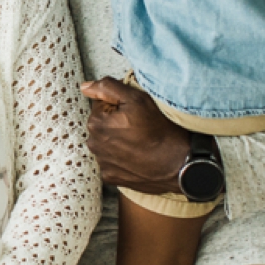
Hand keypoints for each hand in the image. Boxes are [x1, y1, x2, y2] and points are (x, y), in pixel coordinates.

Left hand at [82, 79, 189, 194]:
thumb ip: (107, 88)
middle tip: (139, 127)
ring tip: (140, 143)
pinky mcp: (111, 177)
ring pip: (107, 144)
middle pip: (103, 126)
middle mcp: (94, 144)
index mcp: (96, 123)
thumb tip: (85, 87)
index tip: (134, 113)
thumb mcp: (136, 98)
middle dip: (117, 124)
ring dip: (119, 141)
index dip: (119, 106)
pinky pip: (112, 162)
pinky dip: (121, 159)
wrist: (179, 163)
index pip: (101, 105)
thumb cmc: (160, 129)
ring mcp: (102, 163)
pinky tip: (137, 156)